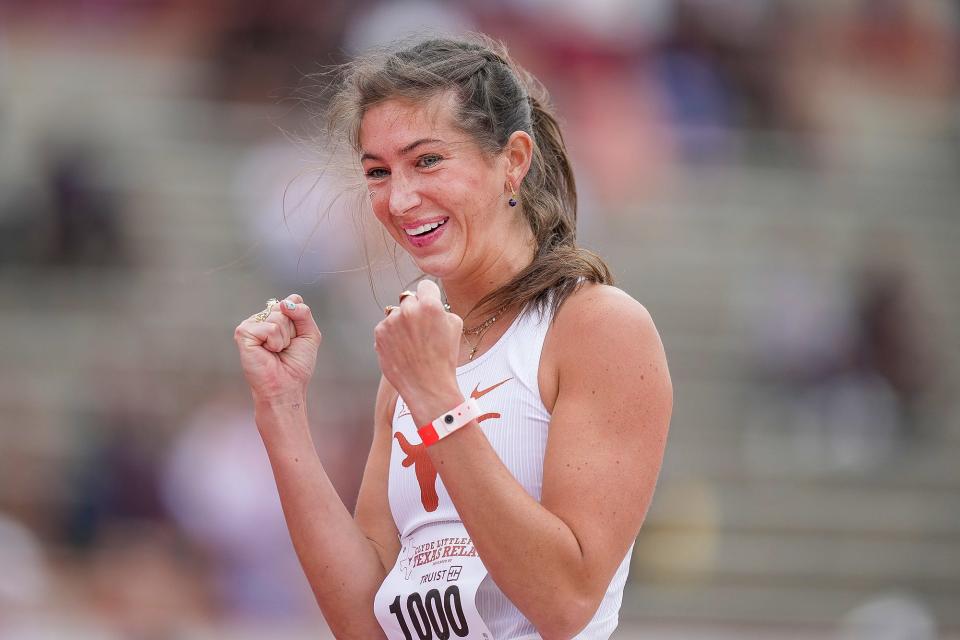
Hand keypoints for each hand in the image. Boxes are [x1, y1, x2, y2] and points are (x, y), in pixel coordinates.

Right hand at [234, 293, 321, 402]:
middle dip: (293, 330)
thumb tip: (285, 302)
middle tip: (285, 347)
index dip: (300, 318)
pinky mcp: (244, 333)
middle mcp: (262, 318)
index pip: (293, 300)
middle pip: (286, 307)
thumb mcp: (310, 334)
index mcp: (276, 317)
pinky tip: (268, 352)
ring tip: (276, 351)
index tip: (296, 337)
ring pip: (278, 316)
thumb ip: (304, 313)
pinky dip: (275, 342)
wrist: (287, 386)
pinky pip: (269, 328)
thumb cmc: (296, 365)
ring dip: (284, 338)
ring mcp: (252, 324)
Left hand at [374, 280, 462, 412]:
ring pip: (395, 313)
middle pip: (408, 299)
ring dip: (401, 323)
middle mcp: (408, 310)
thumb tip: (430, 301)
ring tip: (411, 344)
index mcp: (430, 305)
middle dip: (414, 310)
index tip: (429, 306)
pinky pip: (385, 327)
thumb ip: (441, 308)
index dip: (429, 296)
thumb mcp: (455, 326)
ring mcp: (391, 322)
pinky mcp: (379, 334)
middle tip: (421, 330)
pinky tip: (402, 350)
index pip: (425, 286)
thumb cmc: (444, 358)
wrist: (428, 386)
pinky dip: (391, 335)